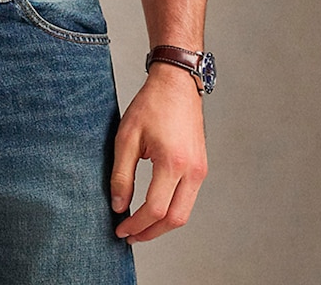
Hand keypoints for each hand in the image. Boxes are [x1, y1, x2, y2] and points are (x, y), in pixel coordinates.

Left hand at [110, 64, 207, 242]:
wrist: (176, 85)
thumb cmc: (151, 105)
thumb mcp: (127, 136)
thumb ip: (122, 174)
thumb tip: (119, 205)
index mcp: (173, 162)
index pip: (155, 209)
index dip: (136, 225)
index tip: (120, 230)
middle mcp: (192, 171)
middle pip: (175, 219)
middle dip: (151, 233)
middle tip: (130, 236)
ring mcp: (200, 170)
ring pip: (184, 213)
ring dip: (162, 225)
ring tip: (139, 225)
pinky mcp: (201, 168)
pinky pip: (188, 199)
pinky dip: (171, 210)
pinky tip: (154, 209)